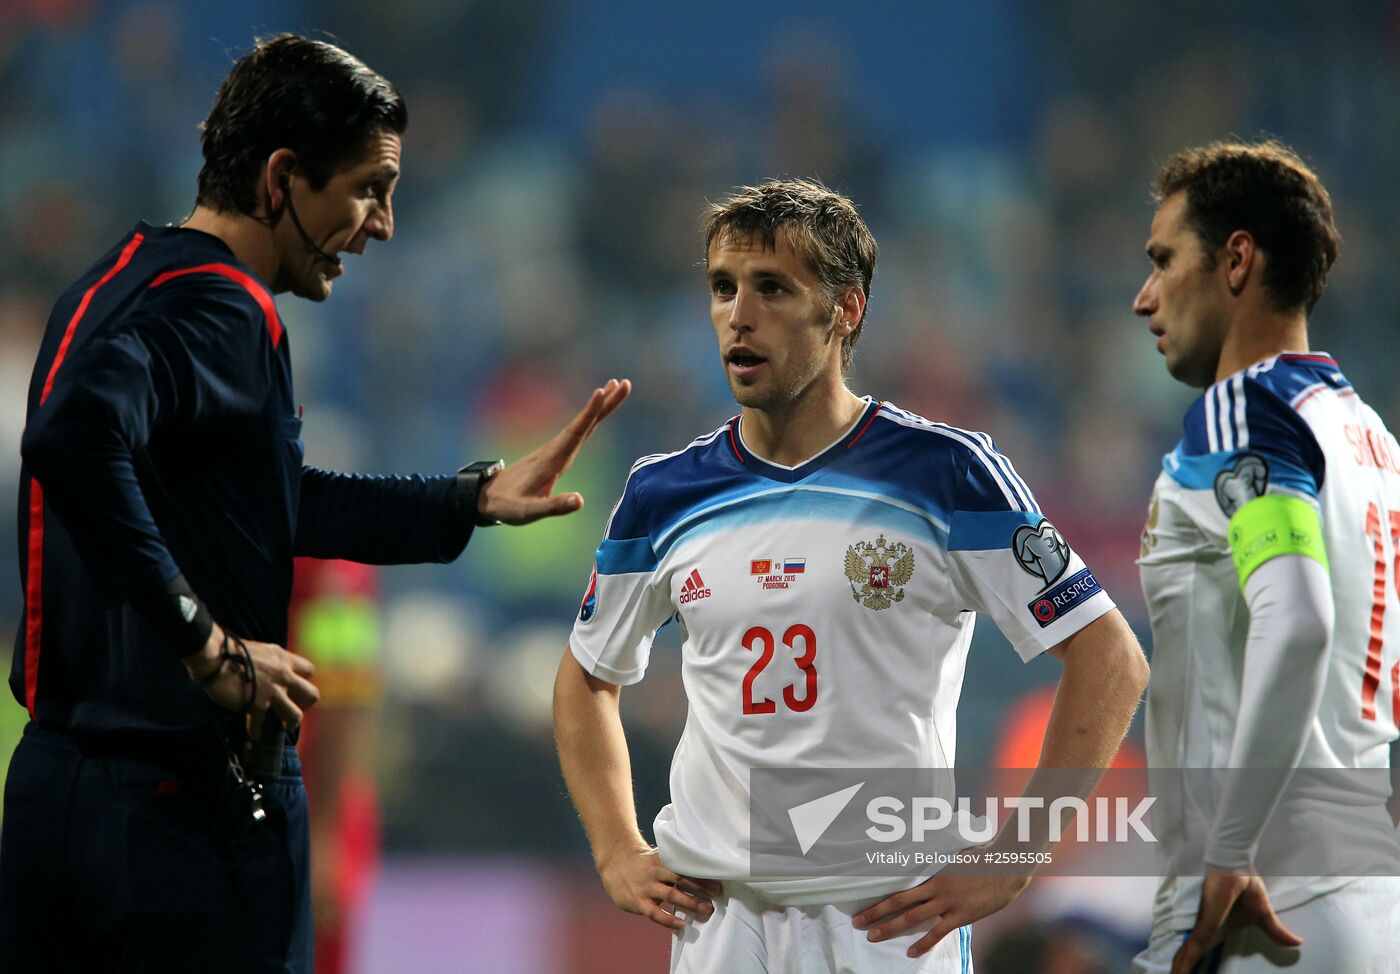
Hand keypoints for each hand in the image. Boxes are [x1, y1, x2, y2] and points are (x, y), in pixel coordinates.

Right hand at [182, 623, 319, 731]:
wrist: (216, 656)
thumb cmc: (233, 650)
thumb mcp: (263, 650)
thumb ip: (274, 662)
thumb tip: (277, 670)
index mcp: (285, 659)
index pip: (310, 671)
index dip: (305, 681)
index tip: (297, 688)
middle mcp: (284, 676)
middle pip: (312, 694)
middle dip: (306, 705)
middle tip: (296, 708)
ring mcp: (272, 692)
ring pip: (295, 715)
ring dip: (290, 723)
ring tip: (282, 726)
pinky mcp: (256, 706)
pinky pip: (260, 725)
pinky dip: (256, 731)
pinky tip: (253, 733)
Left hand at [478, 378, 630, 524]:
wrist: (487, 496)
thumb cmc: (508, 505)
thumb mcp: (529, 512)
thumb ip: (554, 506)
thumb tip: (580, 500)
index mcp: (551, 460)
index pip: (575, 433)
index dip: (589, 413)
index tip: (602, 392)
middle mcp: (555, 450)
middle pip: (584, 423)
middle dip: (604, 404)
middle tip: (625, 383)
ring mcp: (556, 450)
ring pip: (583, 425)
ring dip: (601, 407)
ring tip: (618, 388)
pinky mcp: (557, 453)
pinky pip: (579, 431)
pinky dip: (591, 419)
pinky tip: (597, 414)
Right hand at [597, 844, 722, 930]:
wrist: (614, 862)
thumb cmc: (642, 862)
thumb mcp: (657, 857)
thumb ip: (673, 864)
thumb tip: (699, 871)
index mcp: (663, 859)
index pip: (685, 865)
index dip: (701, 872)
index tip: (718, 878)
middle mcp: (656, 872)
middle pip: (682, 878)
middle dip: (701, 887)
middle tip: (718, 893)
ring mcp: (647, 887)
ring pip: (671, 895)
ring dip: (690, 902)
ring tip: (706, 909)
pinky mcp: (638, 901)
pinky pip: (655, 913)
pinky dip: (668, 920)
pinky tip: (681, 925)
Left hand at [853, 867, 1029, 958]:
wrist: (1006, 867)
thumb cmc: (981, 859)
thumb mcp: (954, 856)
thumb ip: (937, 864)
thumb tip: (923, 863)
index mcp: (931, 872)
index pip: (899, 885)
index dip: (880, 895)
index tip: (863, 901)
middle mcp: (935, 888)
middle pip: (898, 902)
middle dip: (876, 913)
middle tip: (856, 923)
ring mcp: (947, 902)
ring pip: (912, 918)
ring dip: (890, 928)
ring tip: (873, 937)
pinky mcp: (960, 915)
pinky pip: (937, 932)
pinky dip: (922, 943)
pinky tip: (910, 951)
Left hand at [1170, 872, 1300, 973]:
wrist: (1235, 865)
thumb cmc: (1244, 883)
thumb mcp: (1263, 913)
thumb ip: (1275, 930)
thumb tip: (1298, 943)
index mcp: (1216, 930)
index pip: (1200, 952)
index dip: (1190, 966)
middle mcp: (1207, 932)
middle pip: (1190, 957)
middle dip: (1180, 970)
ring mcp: (1203, 930)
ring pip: (1186, 957)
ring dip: (1178, 970)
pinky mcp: (1205, 926)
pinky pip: (1191, 949)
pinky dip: (1182, 963)